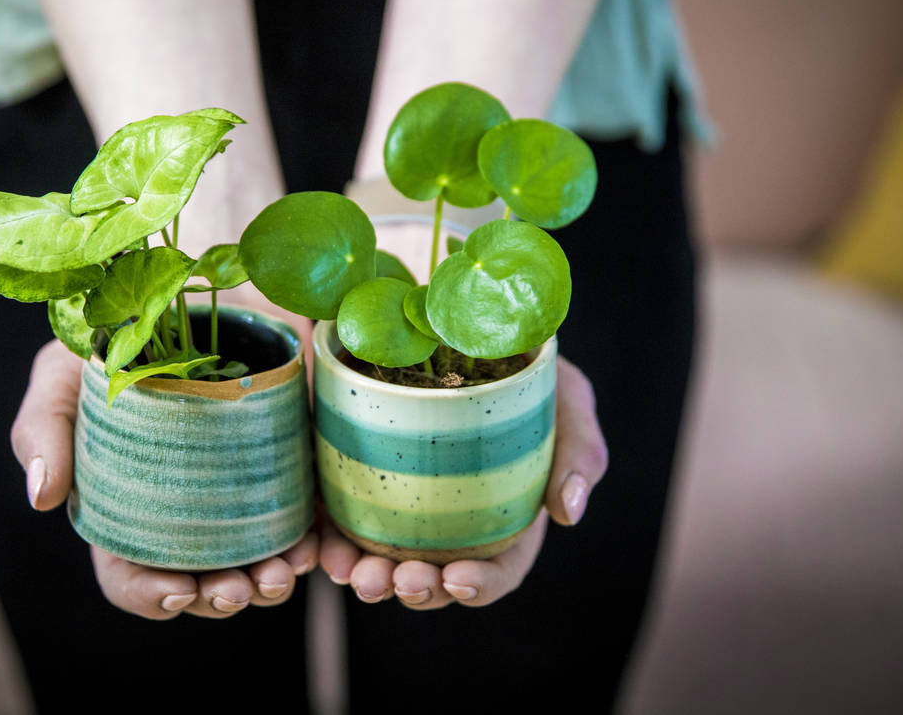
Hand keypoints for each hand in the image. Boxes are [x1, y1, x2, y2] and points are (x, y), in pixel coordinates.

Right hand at [11, 339, 318, 618]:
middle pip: (202, 581)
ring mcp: (242, 492)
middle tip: (237, 587)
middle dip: (220, 598)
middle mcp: (188, 510)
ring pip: (259, 564)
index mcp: (128, 506)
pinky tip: (315, 546)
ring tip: (280, 574)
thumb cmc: (116, 337)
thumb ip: (43, 428)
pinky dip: (316, 546)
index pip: (132, 572)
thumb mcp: (66, 372)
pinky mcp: (291, 465)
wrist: (193, 277)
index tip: (175, 591)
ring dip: (270, 585)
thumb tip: (42, 499)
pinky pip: (309, 520)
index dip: (149, 595)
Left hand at [319, 355, 605, 608]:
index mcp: (506, 516)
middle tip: (396, 580)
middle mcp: (453, 520)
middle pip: (435, 576)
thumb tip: (569, 513)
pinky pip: (341, 522)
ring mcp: (404, 503)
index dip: (478, 585)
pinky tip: (324, 549)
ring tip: (354, 574)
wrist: (455, 315)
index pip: (497, 569)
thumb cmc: (523, 363)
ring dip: (369, 578)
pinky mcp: (359, 478)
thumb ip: (579, 450)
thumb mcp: (565, 396)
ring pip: (384, 560)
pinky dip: (333, 544)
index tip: (456, 577)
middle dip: (415, 588)